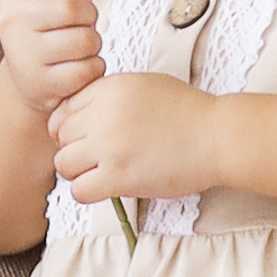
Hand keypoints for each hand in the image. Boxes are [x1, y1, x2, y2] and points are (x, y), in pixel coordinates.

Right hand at [0, 0, 104, 115]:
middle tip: (77, 24)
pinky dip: (92, 68)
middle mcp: (11, 23)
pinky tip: (77, 67)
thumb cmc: (50, 28)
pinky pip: (88, 68)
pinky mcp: (43, 84)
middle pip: (70, 7)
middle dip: (87, 15)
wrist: (33, 79)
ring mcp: (25, 55)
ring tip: (77, 47)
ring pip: (84, 39)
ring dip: (92, 43)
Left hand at [46, 70, 224, 206]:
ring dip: (78, 172)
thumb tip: (82, 113)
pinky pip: (79, 190)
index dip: (69, 128)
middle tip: (95, 158)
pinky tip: (105, 188)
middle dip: (74, 149)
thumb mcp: (144, 84)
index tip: (84, 138)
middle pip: (60, 137)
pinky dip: (88, 192)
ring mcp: (108, 146)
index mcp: (108, 89)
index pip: (63, 110)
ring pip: (64, 164)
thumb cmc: (188, 112)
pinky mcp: (118, 176)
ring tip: (99, 173)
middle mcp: (102, 114)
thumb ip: (110, 95)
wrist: (216, 137)